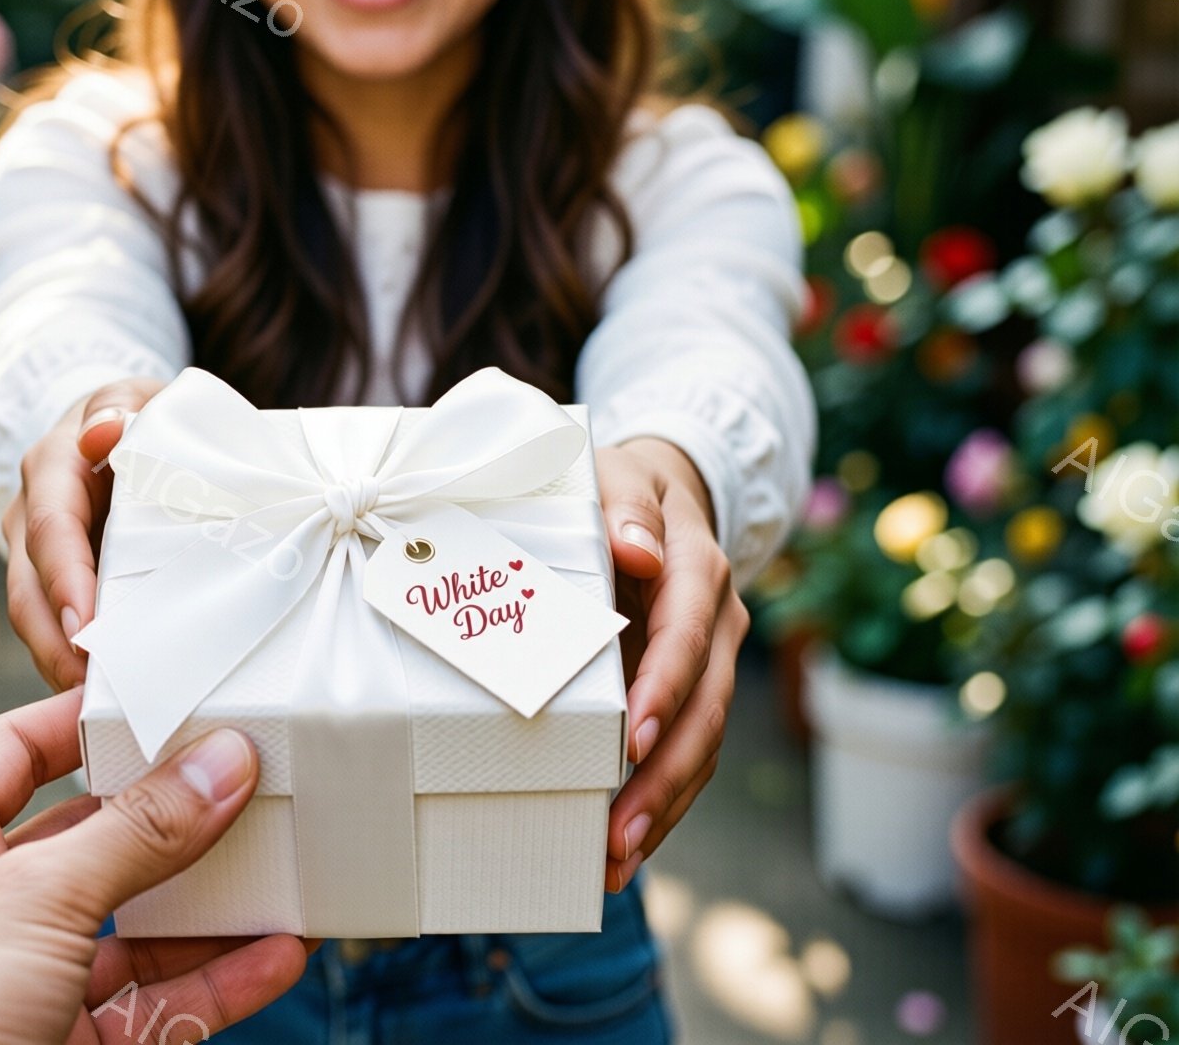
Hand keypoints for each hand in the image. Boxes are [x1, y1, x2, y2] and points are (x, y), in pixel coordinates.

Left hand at [0, 688, 308, 1044]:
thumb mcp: (35, 894)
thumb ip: (136, 831)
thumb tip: (218, 764)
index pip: (13, 752)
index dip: (83, 724)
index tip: (162, 702)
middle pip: (91, 842)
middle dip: (169, 822)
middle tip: (243, 785)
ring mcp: (24, 981)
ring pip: (134, 931)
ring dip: (209, 908)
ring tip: (282, 871)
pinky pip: (155, 1005)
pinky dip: (216, 982)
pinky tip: (274, 953)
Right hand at [3, 378, 165, 689]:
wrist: (114, 428)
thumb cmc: (138, 417)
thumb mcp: (138, 398)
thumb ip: (123, 406)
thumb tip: (103, 433)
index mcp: (53, 467)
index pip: (52, 529)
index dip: (67, 580)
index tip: (87, 626)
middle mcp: (30, 515)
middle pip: (28, 591)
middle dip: (56, 645)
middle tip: (92, 695)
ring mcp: (32, 555)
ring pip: (32, 619)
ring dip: (59, 665)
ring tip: (97, 714)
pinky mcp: (48, 586)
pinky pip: (52, 630)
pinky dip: (71, 664)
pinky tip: (101, 704)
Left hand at [596, 437, 746, 893]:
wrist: (665, 488)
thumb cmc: (623, 485)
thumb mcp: (618, 473)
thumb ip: (624, 506)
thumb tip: (634, 546)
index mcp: (698, 569)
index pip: (686, 636)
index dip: (664, 689)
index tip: (633, 740)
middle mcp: (716, 622)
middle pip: (703, 711)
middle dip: (664, 779)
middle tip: (618, 835)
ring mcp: (712, 660)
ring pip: (702, 744)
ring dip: (664, 807)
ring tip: (617, 860)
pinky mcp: (695, 689)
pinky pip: (689, 753)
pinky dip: (663, 802)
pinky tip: (628, 847)